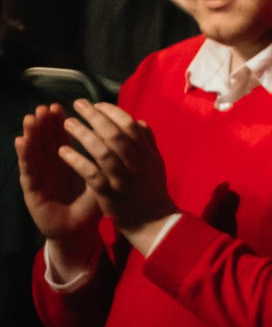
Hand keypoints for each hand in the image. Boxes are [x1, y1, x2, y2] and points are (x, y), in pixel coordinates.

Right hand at [16, 104, 99, 244]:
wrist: (77, 231)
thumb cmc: (89, 206)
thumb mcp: (101, 181)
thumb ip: (106, 162)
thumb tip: (123, 139)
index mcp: (68, 163)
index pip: (64, 138)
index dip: (64, 123)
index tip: (66, 105)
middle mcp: (52, 167)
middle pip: (48, 141)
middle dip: (47, 123)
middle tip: (46, 106)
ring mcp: (41, 177)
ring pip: (35, 151)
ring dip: (32, 133)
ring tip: (30, 117)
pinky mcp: (32, 190)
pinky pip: (29, 170)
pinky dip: (24, 155)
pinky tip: (20, 141)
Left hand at [58, 100, 174, 243]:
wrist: (153, 222)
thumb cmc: (152, 190)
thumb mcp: (155, 163)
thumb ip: (148, 142)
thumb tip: (140, 121)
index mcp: (147, 153)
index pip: (130, 125)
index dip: (112, 112)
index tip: (97, 104)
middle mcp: (137, 163)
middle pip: (115, 134)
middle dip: (95, 116)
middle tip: (78, 104)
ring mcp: (123, 178)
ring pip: (102, 151)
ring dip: (83, 135)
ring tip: (67, 123)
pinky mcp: (110, 193)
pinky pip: (91, 173)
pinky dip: (76, 160)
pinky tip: (62, 151)